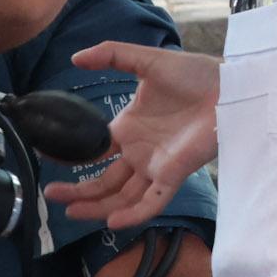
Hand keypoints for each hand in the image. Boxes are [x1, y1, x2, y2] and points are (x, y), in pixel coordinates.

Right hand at [44, 41, 219, 228]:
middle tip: (51, 196)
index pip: (93, 151)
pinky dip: (133, 214)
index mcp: (127, 128)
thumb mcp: (146, 60)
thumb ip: (111, 55)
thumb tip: (75, 58)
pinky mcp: (174, 175)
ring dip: (97, 207)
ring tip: (71, 213)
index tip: (46, 158)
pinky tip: (113, 221)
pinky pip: (152, 202)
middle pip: (103, 181)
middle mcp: (138, 152)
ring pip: (122, 196)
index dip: (71, 158)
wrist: (229, 87)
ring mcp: (155, 166)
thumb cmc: (193, 74)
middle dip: (77, 191)